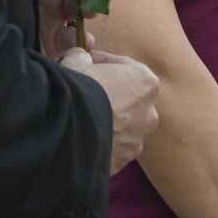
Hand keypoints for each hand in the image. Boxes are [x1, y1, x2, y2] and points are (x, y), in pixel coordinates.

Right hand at [59, 49, 158, 174]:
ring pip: (122, 126)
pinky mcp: (123, 161)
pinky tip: (83, 137)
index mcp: (146, 82)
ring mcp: (137, 140)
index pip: (123, 67)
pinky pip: (113, 147)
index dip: (102, 64)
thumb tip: (80, 58)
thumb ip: (82, 57)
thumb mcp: (76, 61)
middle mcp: (149, 112)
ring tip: (82, 118)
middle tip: (85, 94)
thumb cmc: (78, 91)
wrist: (68, 132)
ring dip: (107, 121)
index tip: (87, 66)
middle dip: (109, 95)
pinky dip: (102, 142)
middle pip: (127, 99)